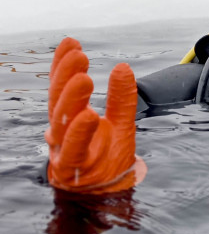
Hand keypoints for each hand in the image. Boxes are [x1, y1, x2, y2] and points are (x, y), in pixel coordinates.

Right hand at [46, 38, 145, 192]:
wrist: (109, 192)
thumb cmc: (108, 156)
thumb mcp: (121, 122)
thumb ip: (122, 98)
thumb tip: (123, 67)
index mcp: (69, 116)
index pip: (62, 86)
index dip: (62, 65)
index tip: (71, 42)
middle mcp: (61, 131)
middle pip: (59, 100)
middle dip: (66, 76)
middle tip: (79, 55)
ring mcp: (63, 149)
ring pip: (62, 122)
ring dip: (71, 100)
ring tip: (84, 78)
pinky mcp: (72, 169)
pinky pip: (73, 149)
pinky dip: (79, 132)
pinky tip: (87, 115)